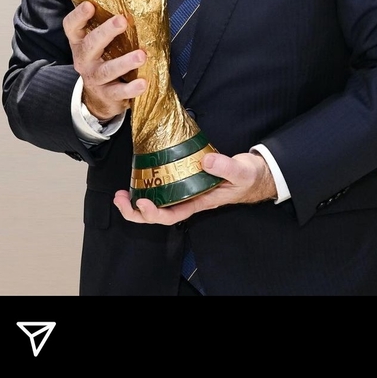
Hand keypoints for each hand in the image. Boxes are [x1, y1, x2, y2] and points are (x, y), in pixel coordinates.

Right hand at [63, 1, 146, 122]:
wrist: (99, 98)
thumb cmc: (103, 60)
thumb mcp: (98, 44)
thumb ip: (105, 25)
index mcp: (80, 42)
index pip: (71, 27)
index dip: (78, 16)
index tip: (89, 5)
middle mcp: (84, 59)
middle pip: (90, 45)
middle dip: (106, 32)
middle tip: (122, 20)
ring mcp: (94, 78)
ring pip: (107, 70)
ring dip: (124, 62)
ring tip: (141, 55)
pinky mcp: (107, 94)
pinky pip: (119, 92)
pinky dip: (131, 88)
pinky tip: (143, 82)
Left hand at [114, 151, 276, 224]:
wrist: (256, 173)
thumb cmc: (248, 177)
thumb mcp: (240, 172)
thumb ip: (225, 167)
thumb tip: (205, 162)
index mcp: (199, 202)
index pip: (172, 215)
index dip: (154, 213)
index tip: (141, 202)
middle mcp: (189, 199)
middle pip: (158, 214)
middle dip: (136, 211)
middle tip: (120, 198)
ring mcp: (186, 190)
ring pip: (157, 203)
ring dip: (136, 201)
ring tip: (121, 193)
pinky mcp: (185, 179)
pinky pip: (163, 188)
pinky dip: (148, 186)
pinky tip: (138, 179)